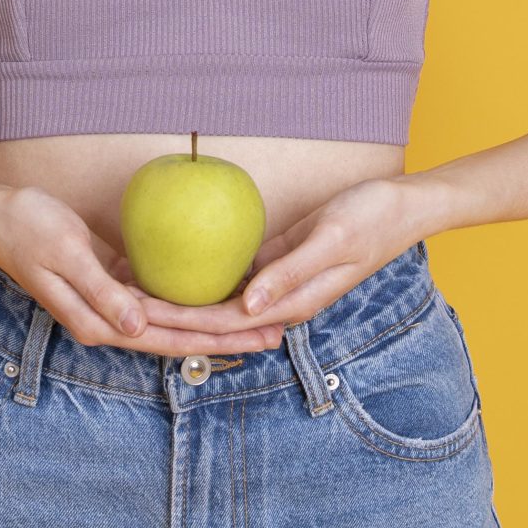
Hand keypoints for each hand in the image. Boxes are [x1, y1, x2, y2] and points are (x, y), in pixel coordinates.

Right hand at [0, 183, 287, 356]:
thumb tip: (137, 328)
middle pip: (180, 336)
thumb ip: (101, 293)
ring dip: (216, 324)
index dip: (217, 340)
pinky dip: (192, 302)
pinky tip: (218, 296)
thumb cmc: (29, 229)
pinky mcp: (114, 284)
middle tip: (277, 335)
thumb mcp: (66, 255)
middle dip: (229, 338)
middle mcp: (111, 321)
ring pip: (174, 322)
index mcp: (101, 323)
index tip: (256, 339)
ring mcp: (113, 305)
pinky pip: (161, 300)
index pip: (171, 338)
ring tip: (259, 323)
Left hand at [111, 176, 427, 338]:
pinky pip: (235, 275)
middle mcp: (280, 299)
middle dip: (170, 316)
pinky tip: (176, 267)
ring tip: (138, 293)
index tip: (142, 315)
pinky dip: (205, 276)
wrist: (403, 205)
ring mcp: (279, 282)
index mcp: (292, 302)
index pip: (224, 321)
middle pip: (214, 317)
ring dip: (184, 300)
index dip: (181, 321)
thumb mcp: (331, 240)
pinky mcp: (278, 261)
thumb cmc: (371, 219)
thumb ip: (291, 274)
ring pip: (221, 300)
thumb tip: (248, 306)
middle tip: (124, 306)